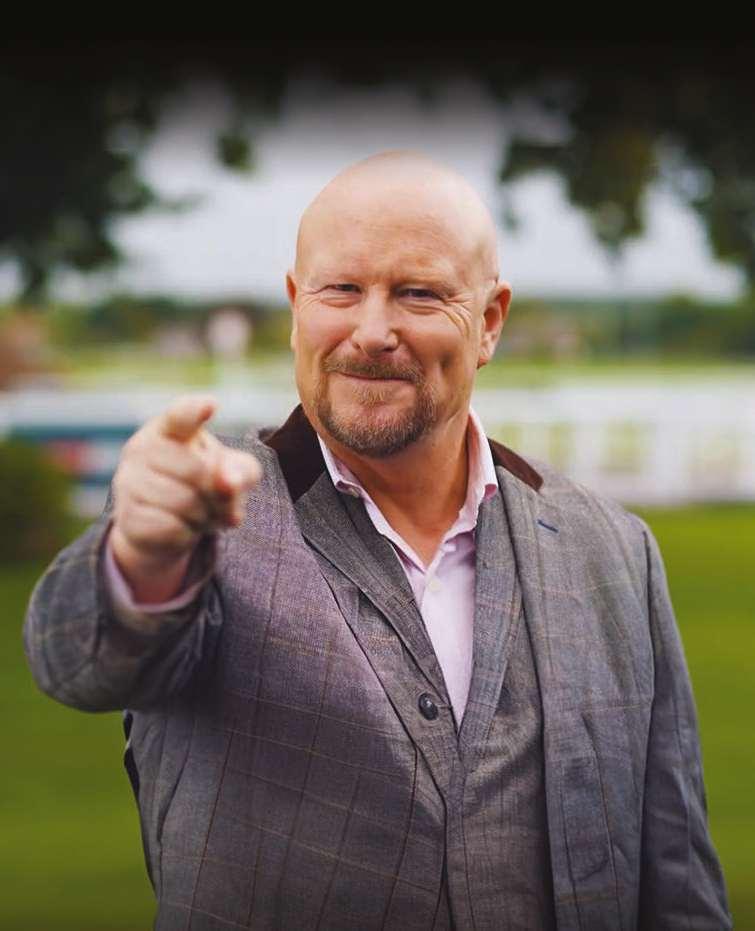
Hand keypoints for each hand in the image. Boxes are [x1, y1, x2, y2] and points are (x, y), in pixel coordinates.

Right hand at [109, 394, 261, 602]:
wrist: (164, 526)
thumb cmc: (205, 486)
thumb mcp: (234, 474)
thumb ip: (241, 471)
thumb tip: (228, 482)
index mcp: (170, 427)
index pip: (180, 415)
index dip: (194, 411)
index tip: (209, 405)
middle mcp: (141, 448)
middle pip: (197, 471)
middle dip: (217, 492)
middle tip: (217, 499)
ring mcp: (128, 481)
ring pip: (185, 503)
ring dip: (204, 515)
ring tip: (201, 513)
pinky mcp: (126, 516)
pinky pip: (171, 528)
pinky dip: (187, 534)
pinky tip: (183, 527)